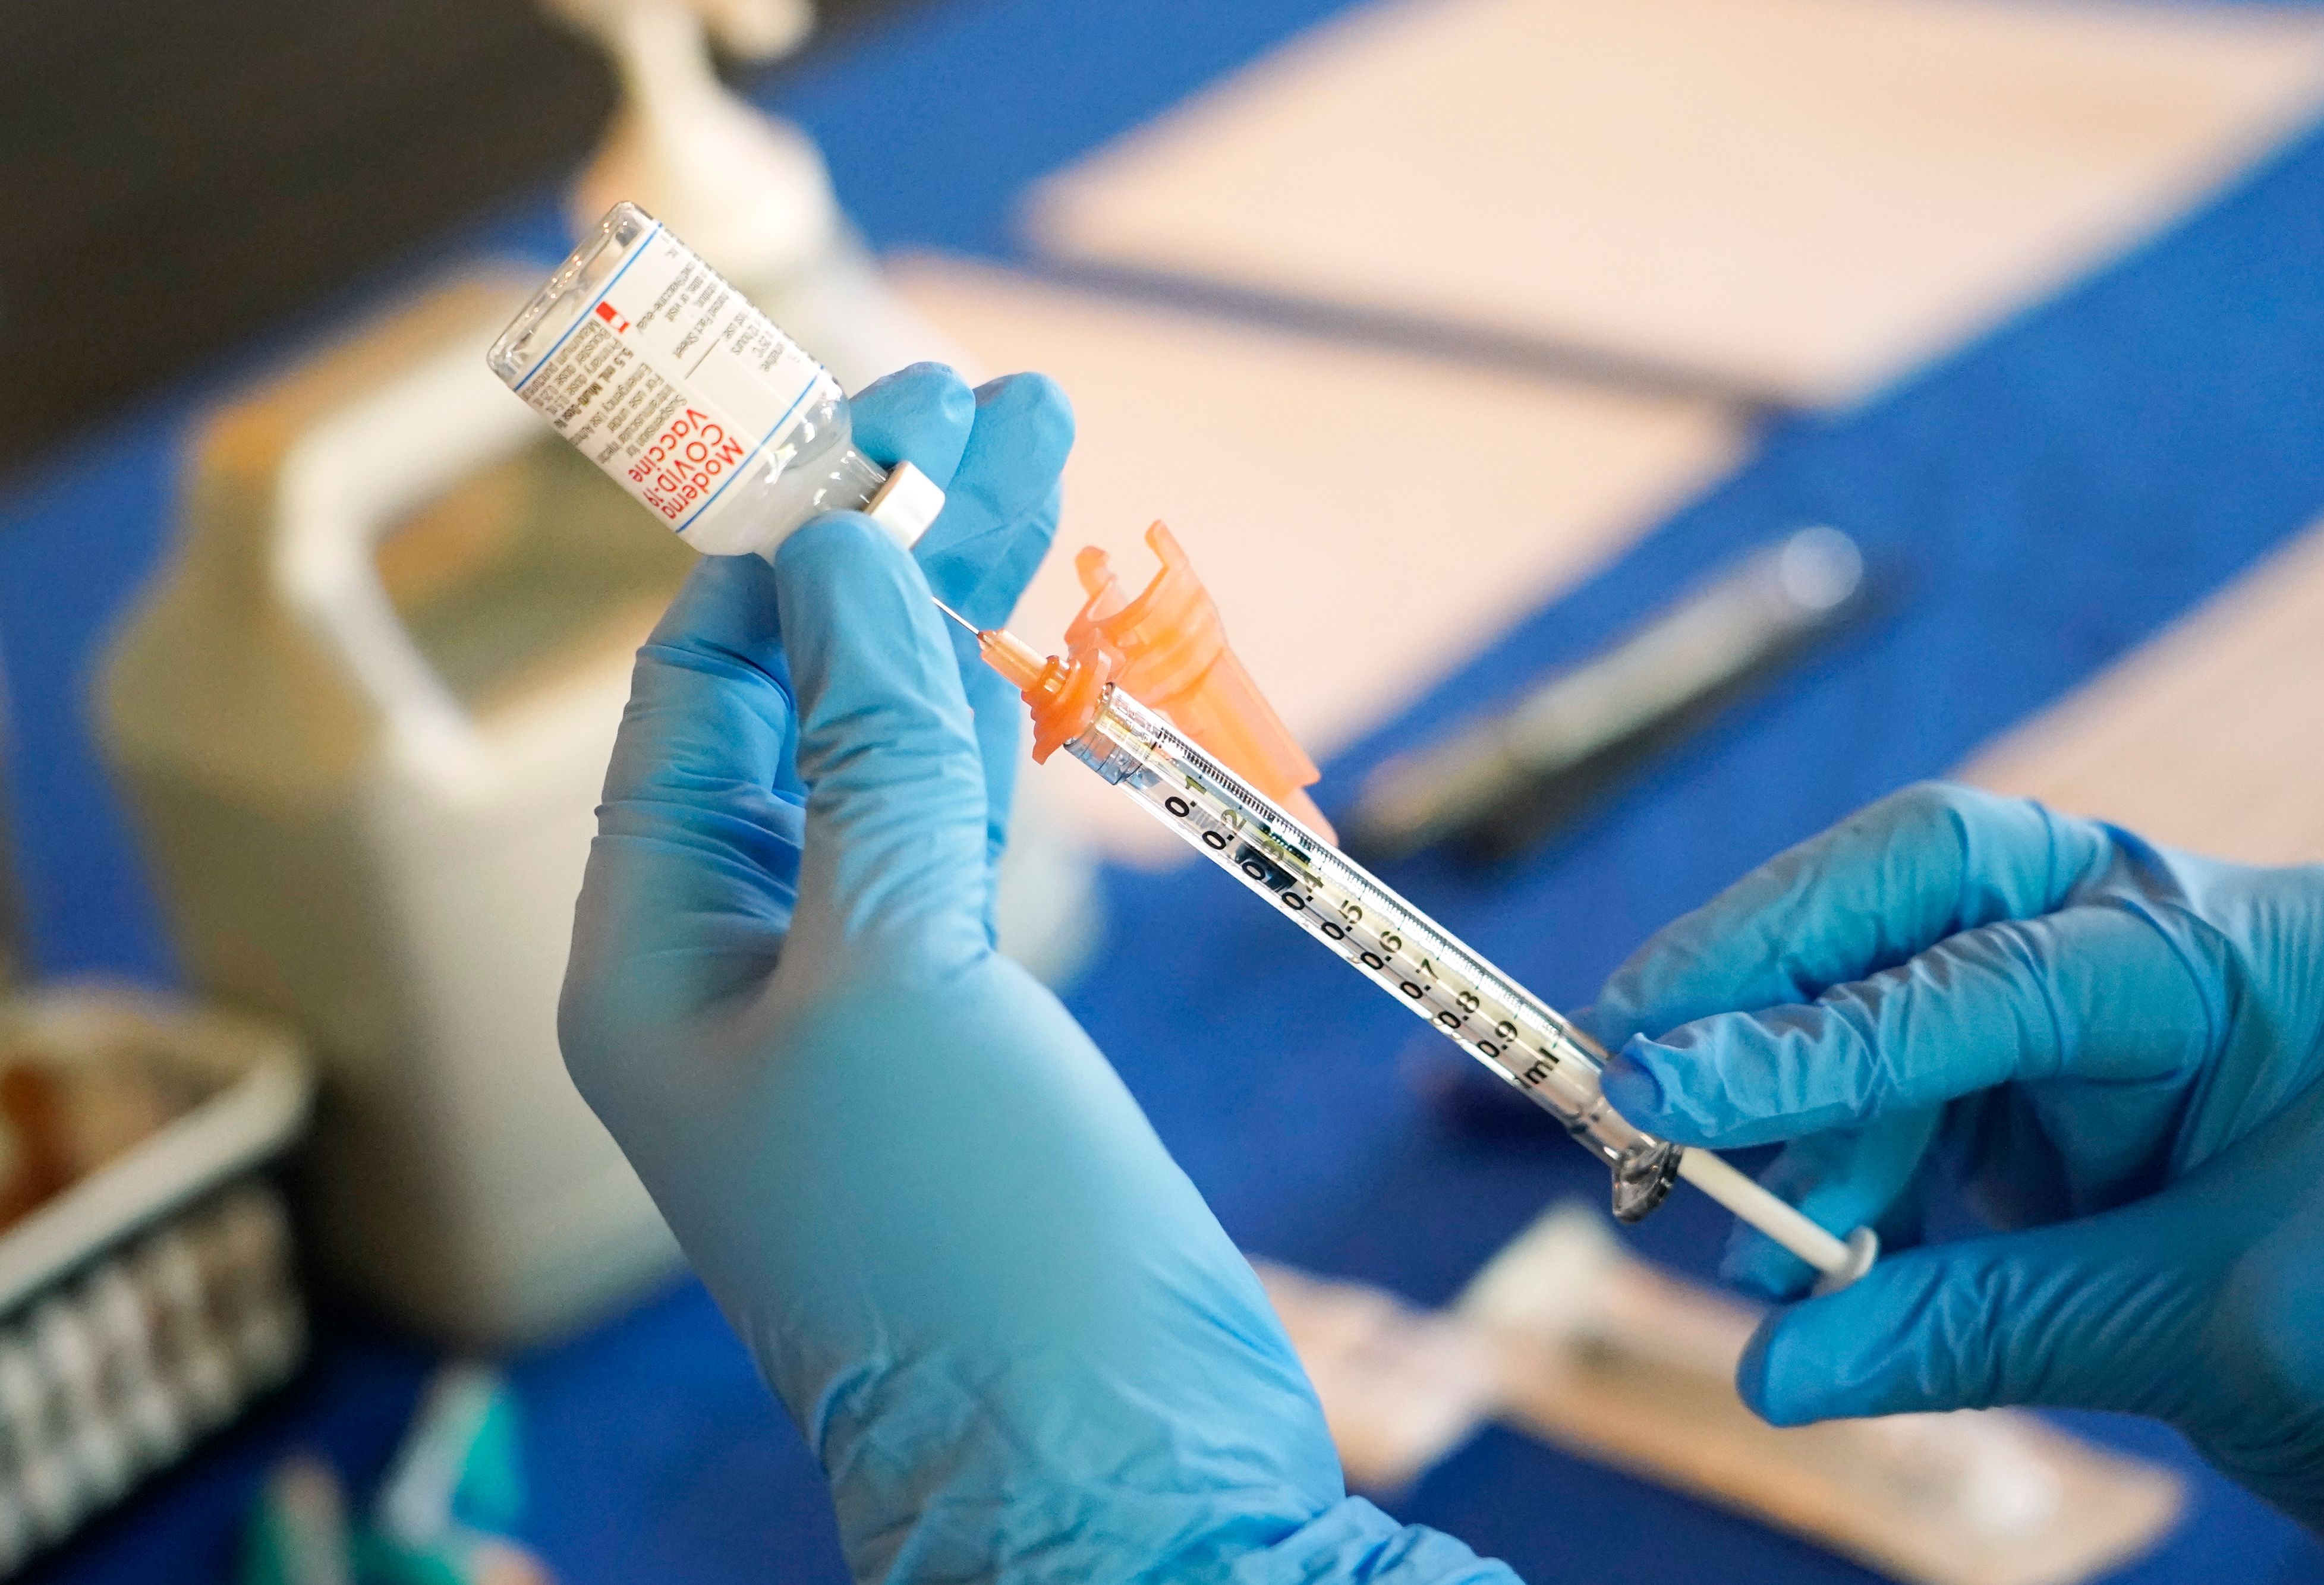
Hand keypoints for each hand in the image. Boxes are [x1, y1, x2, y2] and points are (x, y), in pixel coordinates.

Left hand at [559, 364, 1513, 1583]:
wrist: (1118, 1478)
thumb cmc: (974, 1256)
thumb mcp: (898, 977)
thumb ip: (874, 754)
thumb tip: (838, 548)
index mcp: (661, 963)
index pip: (706, 692)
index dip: (791, 544)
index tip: (891, 416)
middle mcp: (745, 971)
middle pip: (810, 703)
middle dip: (893, 552)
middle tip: (990, 397)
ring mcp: (868, 998)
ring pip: (905, 755)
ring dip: (969, 615)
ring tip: (1045, 459)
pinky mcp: (980, 1031)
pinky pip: (975, 837)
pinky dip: (1015, 730)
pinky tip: (1051, 638)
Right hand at [1589, 783, 2323, 1565]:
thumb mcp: (2212, 1332)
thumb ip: (1984, 1331)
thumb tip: (1775, 1374)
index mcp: (2242, 955)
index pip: (1994, 968)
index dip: (1815, 1037)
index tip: (1665, 1086)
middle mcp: (2153, 934)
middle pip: (1917, 889)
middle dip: (1762, 968)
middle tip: (1628, 1053)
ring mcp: (2094, 998)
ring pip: (1888, 985)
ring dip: (1787, 1098)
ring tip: (1717, 1212)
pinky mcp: (2049, 1078)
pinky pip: (1906, 1082)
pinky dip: (1834, 1155)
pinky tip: (1796, 1241)